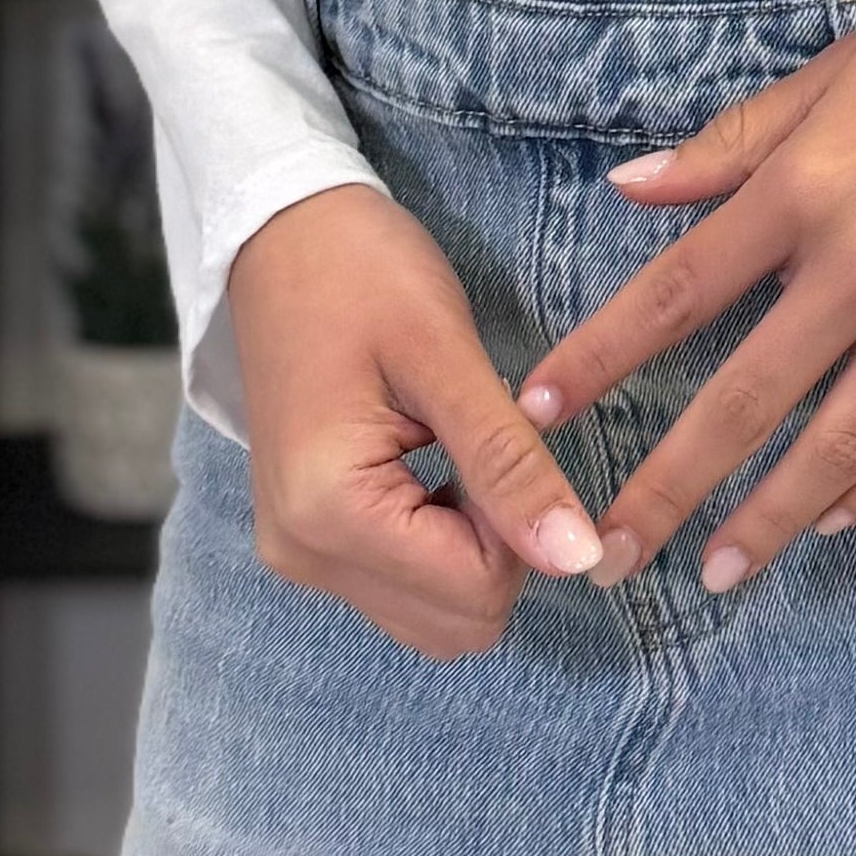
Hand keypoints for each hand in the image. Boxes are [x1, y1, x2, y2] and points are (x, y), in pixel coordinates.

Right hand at [222, 182, 604, 660]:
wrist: (278, 233)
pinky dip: (440, 543)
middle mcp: (303, 554)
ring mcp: (298, 554)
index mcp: (330, 511)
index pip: (479, 590)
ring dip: (472, 548)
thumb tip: (578, 560)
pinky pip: (403, 587)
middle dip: (500, 545)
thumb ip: (511, 466)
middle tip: (480, 443)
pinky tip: (429, 465)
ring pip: (435, 617)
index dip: (523, 523)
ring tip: (451, 448)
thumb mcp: (447, 357)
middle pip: (460, 622)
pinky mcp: (307, 540)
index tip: (502, 436)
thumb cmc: (360, 272)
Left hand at [518, 0, 855, 595]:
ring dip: (769, 518)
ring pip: (836, 446)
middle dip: (668, 484)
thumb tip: (632, 187)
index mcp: (805, 190)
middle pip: (743, 399)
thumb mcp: (837, 72)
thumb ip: (734, 144)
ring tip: (717, 571)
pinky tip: (833, 522)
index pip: (677, 292)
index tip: (540, 409)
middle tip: (610, 552)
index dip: (602, 356)